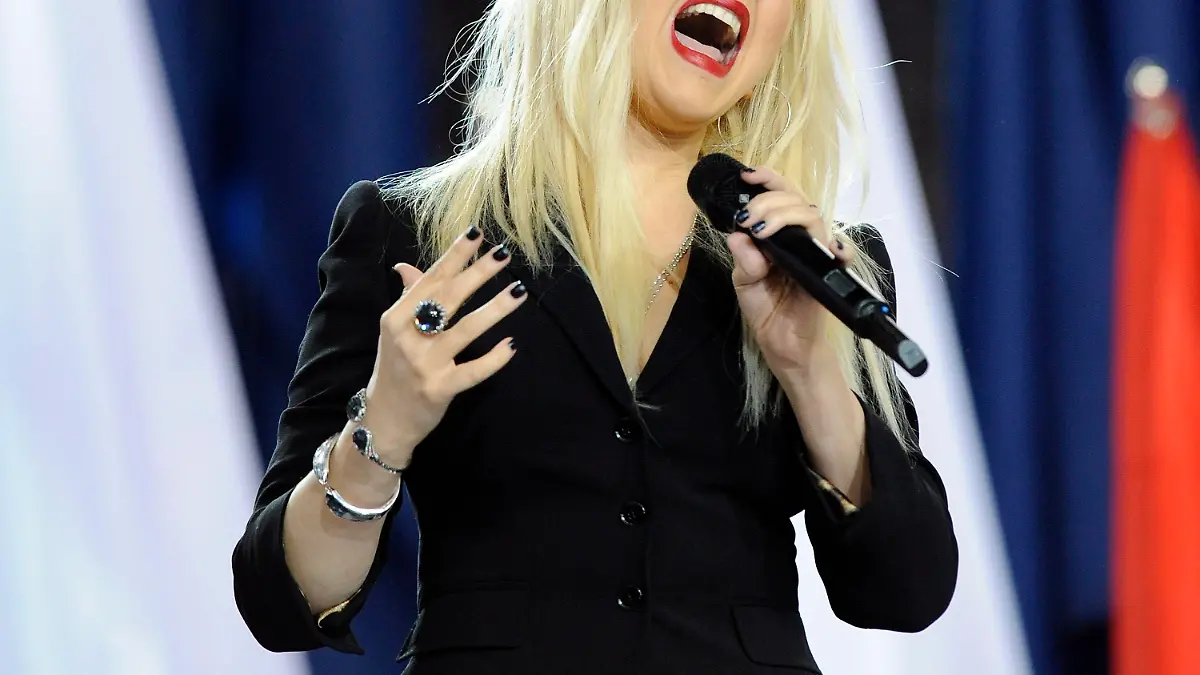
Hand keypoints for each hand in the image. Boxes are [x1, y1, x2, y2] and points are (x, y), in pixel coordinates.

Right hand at [364, 227, 526, 466]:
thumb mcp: (394, 332)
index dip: (454, 256)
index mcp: (396, 318)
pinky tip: (511, 345)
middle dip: (477, 273)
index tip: (476, 234)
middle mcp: (408, 337)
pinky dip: (493, 359)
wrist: (383, 421)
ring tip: (519, 291)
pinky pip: (472, 371)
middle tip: (504, 254)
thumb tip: (408, 266)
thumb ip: (407, 298)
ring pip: (465, 330)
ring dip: (494, 309)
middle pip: (448, 298)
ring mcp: (424, 364)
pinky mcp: (439, 389)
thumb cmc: (394, 370)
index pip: (430, 280)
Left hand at [725, 166, 852, 374]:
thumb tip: (738, 235)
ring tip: (762, 230)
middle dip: (769, 200)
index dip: (768, 180)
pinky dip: (839, 247)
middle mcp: (800, 238)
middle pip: (796, 200)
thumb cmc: (767, 310)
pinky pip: (842, 253)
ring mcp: (816, 253)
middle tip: (749, 219)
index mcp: (779, 234)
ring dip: (786, 216)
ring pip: (813, 217)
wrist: (784, 344)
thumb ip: (744, 259)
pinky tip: (829, 249)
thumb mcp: (745, 282)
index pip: (779, 196)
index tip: (748, 176)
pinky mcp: (830, 273)